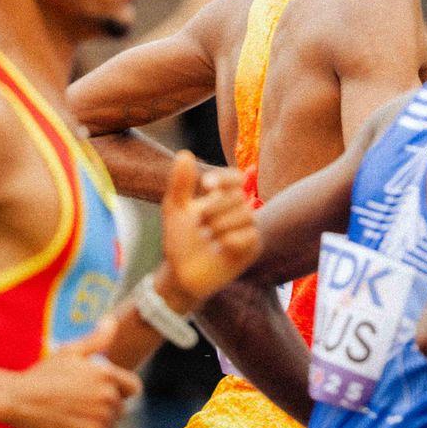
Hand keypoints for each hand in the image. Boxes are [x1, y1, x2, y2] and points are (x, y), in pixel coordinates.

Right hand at [0, 316, 140, 427]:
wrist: (18, 401)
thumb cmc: (43, 374)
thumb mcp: (70, 352)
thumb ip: (97, 339)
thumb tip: (111, 321)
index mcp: (107, 376)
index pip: (134, 388)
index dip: (122, 389)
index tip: (106, 390)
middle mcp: (108, 398)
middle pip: (121, 408)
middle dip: (106, 405)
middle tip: (80, 400)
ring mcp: (99, 420)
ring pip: (109, 425)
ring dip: (97, 421)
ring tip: (73, 412)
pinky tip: (66, 422)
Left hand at [153, 151, 259, 313]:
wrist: (180, 274)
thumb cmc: (179, 240)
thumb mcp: (175, 209)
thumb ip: (180, 183)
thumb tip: (185, 153)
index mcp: (223, 197)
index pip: (235, 178)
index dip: (223, 178)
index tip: (205, 184)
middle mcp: (240, 210)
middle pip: (238, 196)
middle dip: (214, 208)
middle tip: (199, 224)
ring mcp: (248, 229)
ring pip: (245, 216)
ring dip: (220, 225)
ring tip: (207, 237)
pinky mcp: (252, 249)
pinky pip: (249, 236)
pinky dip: (230, 240)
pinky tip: (219, 248)